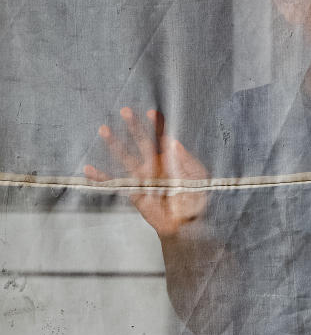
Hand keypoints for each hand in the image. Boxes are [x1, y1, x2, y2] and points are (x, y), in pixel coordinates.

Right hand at [84, 107, 208, 236]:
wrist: (186, 223)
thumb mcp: (197, 178)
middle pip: (142, 142)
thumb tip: (173, 142)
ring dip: (115, 144)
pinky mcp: (134, 191)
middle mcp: (155, 164)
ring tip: (104, 129)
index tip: (151, 112)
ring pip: (126, 157)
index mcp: (171, 158)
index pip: (163, 137)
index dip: (157, 125)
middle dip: (134, 126)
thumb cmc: (195, 198)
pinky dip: (102, 177)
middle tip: (125, 110)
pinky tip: (89, 170)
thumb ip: (185, 161)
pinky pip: (116, 183)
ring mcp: (143, 177)